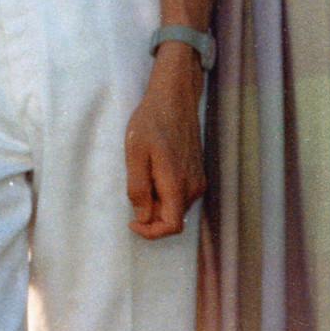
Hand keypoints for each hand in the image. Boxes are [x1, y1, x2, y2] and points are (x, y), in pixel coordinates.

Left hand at [123, 46, 206, 238]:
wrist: (174, 98)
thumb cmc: (151, 121)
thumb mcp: (135, 153)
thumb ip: (139, 187)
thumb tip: (142, 216)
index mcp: (178, 185)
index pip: (171, 227)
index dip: (150, 232)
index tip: (132, 222)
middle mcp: (193, 187)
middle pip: (173, 219)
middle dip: (151, 215)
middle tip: (133, 190)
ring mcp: (197, 180)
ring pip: (176, 207)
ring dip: (157, 203)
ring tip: (142, 174)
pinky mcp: (197, 173)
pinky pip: (180, 195)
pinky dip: (164, 193)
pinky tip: (153, 170)